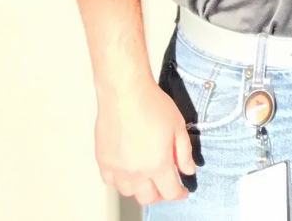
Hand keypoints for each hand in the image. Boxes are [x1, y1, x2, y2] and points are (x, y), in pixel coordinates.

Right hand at [95, 81, 196, 204]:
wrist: (125, 93)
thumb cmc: (152, 105)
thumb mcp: (179, 127)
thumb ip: (184, 152)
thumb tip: (188, 170)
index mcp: (157, 164)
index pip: (170, 192)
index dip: (179, 194)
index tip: (183, 191)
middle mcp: (135, 171)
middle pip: (148, 198)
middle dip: (160, 194)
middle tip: (166, 185)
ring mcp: (116, 168)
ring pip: (128, 192)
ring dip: (140, 188)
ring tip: (148, 176)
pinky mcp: (103, 160)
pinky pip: (110, 181)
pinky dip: (120, 180)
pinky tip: (128, 170)